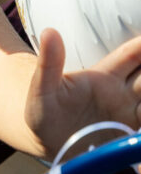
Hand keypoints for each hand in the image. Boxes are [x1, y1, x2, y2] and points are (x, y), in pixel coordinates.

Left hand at [25, 28, 140, 156]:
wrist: (45, 142)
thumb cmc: (43, 110)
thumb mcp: (43, 89)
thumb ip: (49, 64)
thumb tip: (49, 32)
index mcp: (106, 76)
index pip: (133, 54)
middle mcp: (124, 93)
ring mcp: (129, 115)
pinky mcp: (128, 136)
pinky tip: (140, 135)